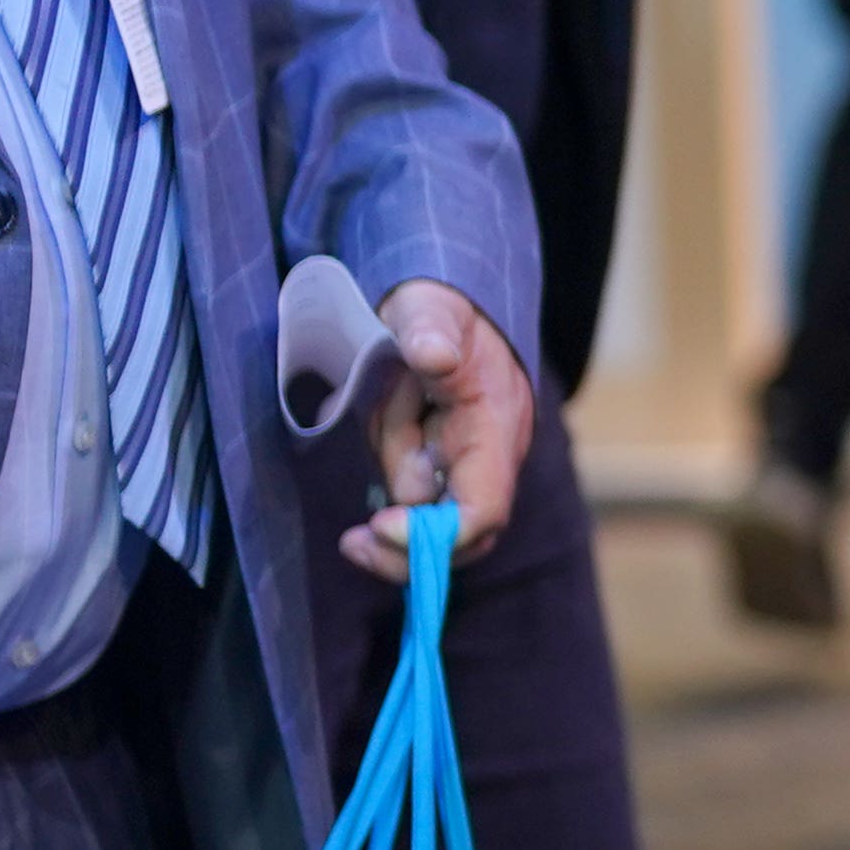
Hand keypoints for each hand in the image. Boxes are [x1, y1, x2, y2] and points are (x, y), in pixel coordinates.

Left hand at [339, 282, 535, 580]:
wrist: (444, 305)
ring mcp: (467, 466)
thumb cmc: (437, 307)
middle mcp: (490, 458)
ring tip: (392, 396)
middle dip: (406, 543)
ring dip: (392, 463)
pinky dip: (391, 470)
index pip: (483, 507)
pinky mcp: (443, 467)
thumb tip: (433, 355)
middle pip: (459, 535)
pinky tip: (388, 420)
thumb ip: (431, 328)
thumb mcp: (430, 306)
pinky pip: (412, 493)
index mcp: (496, 426)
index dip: (437, 534)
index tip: (380, 525)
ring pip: (422, 506)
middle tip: (352, 542)